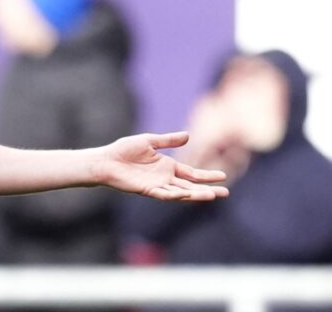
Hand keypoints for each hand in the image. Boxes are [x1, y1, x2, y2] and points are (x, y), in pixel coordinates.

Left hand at [96, 132, 229, 200]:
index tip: (223, 176)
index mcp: (167, 166)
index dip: (207, 175)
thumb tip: (188, 136)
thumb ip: (168, 140)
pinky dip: (175, 194)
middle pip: (191, 185)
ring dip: (196, 195)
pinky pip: (164, 194)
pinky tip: (187, 193)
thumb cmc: (124, 150)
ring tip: (212, 196)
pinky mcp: (147, 190)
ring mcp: (157, 185)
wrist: (106, 160)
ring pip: (181, 192)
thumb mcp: (149, 141)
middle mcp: (165, 178)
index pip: (192, 173)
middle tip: (225, 193)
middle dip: (207, 189)